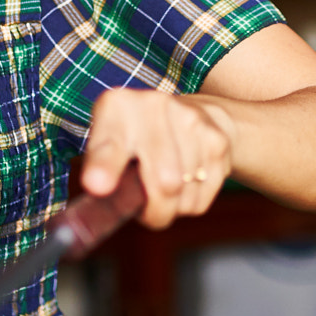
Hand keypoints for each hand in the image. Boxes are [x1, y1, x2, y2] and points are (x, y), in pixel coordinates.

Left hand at [81, 87, 234, 228]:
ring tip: (163, 186)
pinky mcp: (218, 141)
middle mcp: (156, 106)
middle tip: (145, 209)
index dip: (104, 166)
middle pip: (163, 182)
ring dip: (171, 207)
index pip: (111, 142)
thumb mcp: (107, 143)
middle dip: (153, 210)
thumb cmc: (138, 138)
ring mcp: (192, 121)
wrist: (196, 113)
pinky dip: (189, 203)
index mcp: (118, 106)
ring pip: (183, 195)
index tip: (97, 186)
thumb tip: (97, 190)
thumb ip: (97, 167)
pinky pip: (200, 199)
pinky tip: (185, 183)